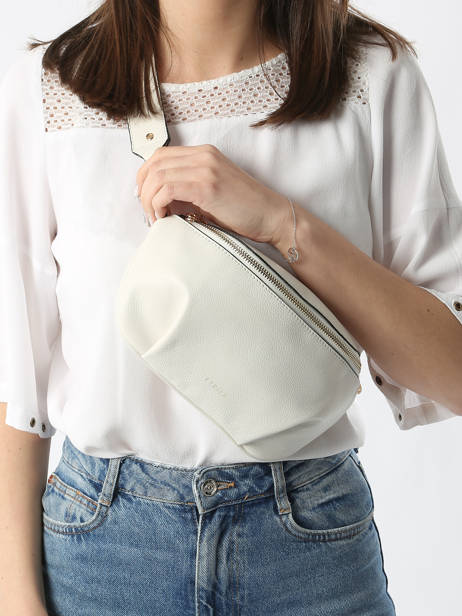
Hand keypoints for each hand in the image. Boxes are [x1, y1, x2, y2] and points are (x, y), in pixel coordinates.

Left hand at [135, 144, 289, 243]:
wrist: (272, 216)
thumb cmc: (246, 210)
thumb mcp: (212, 193)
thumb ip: (187, 190)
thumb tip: (160, 201)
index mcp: (205, 154)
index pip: (160, 155)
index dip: (145, 176)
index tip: (144, 197)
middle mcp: (204, 155)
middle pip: (154, 163)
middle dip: (143, 189)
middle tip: (147, 211)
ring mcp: (206, 168)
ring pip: (157, 176)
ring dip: (149, 200)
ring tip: (156, 218)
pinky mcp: (207, 185)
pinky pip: (167, 189)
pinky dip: (158, 205)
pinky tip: (164, 218)